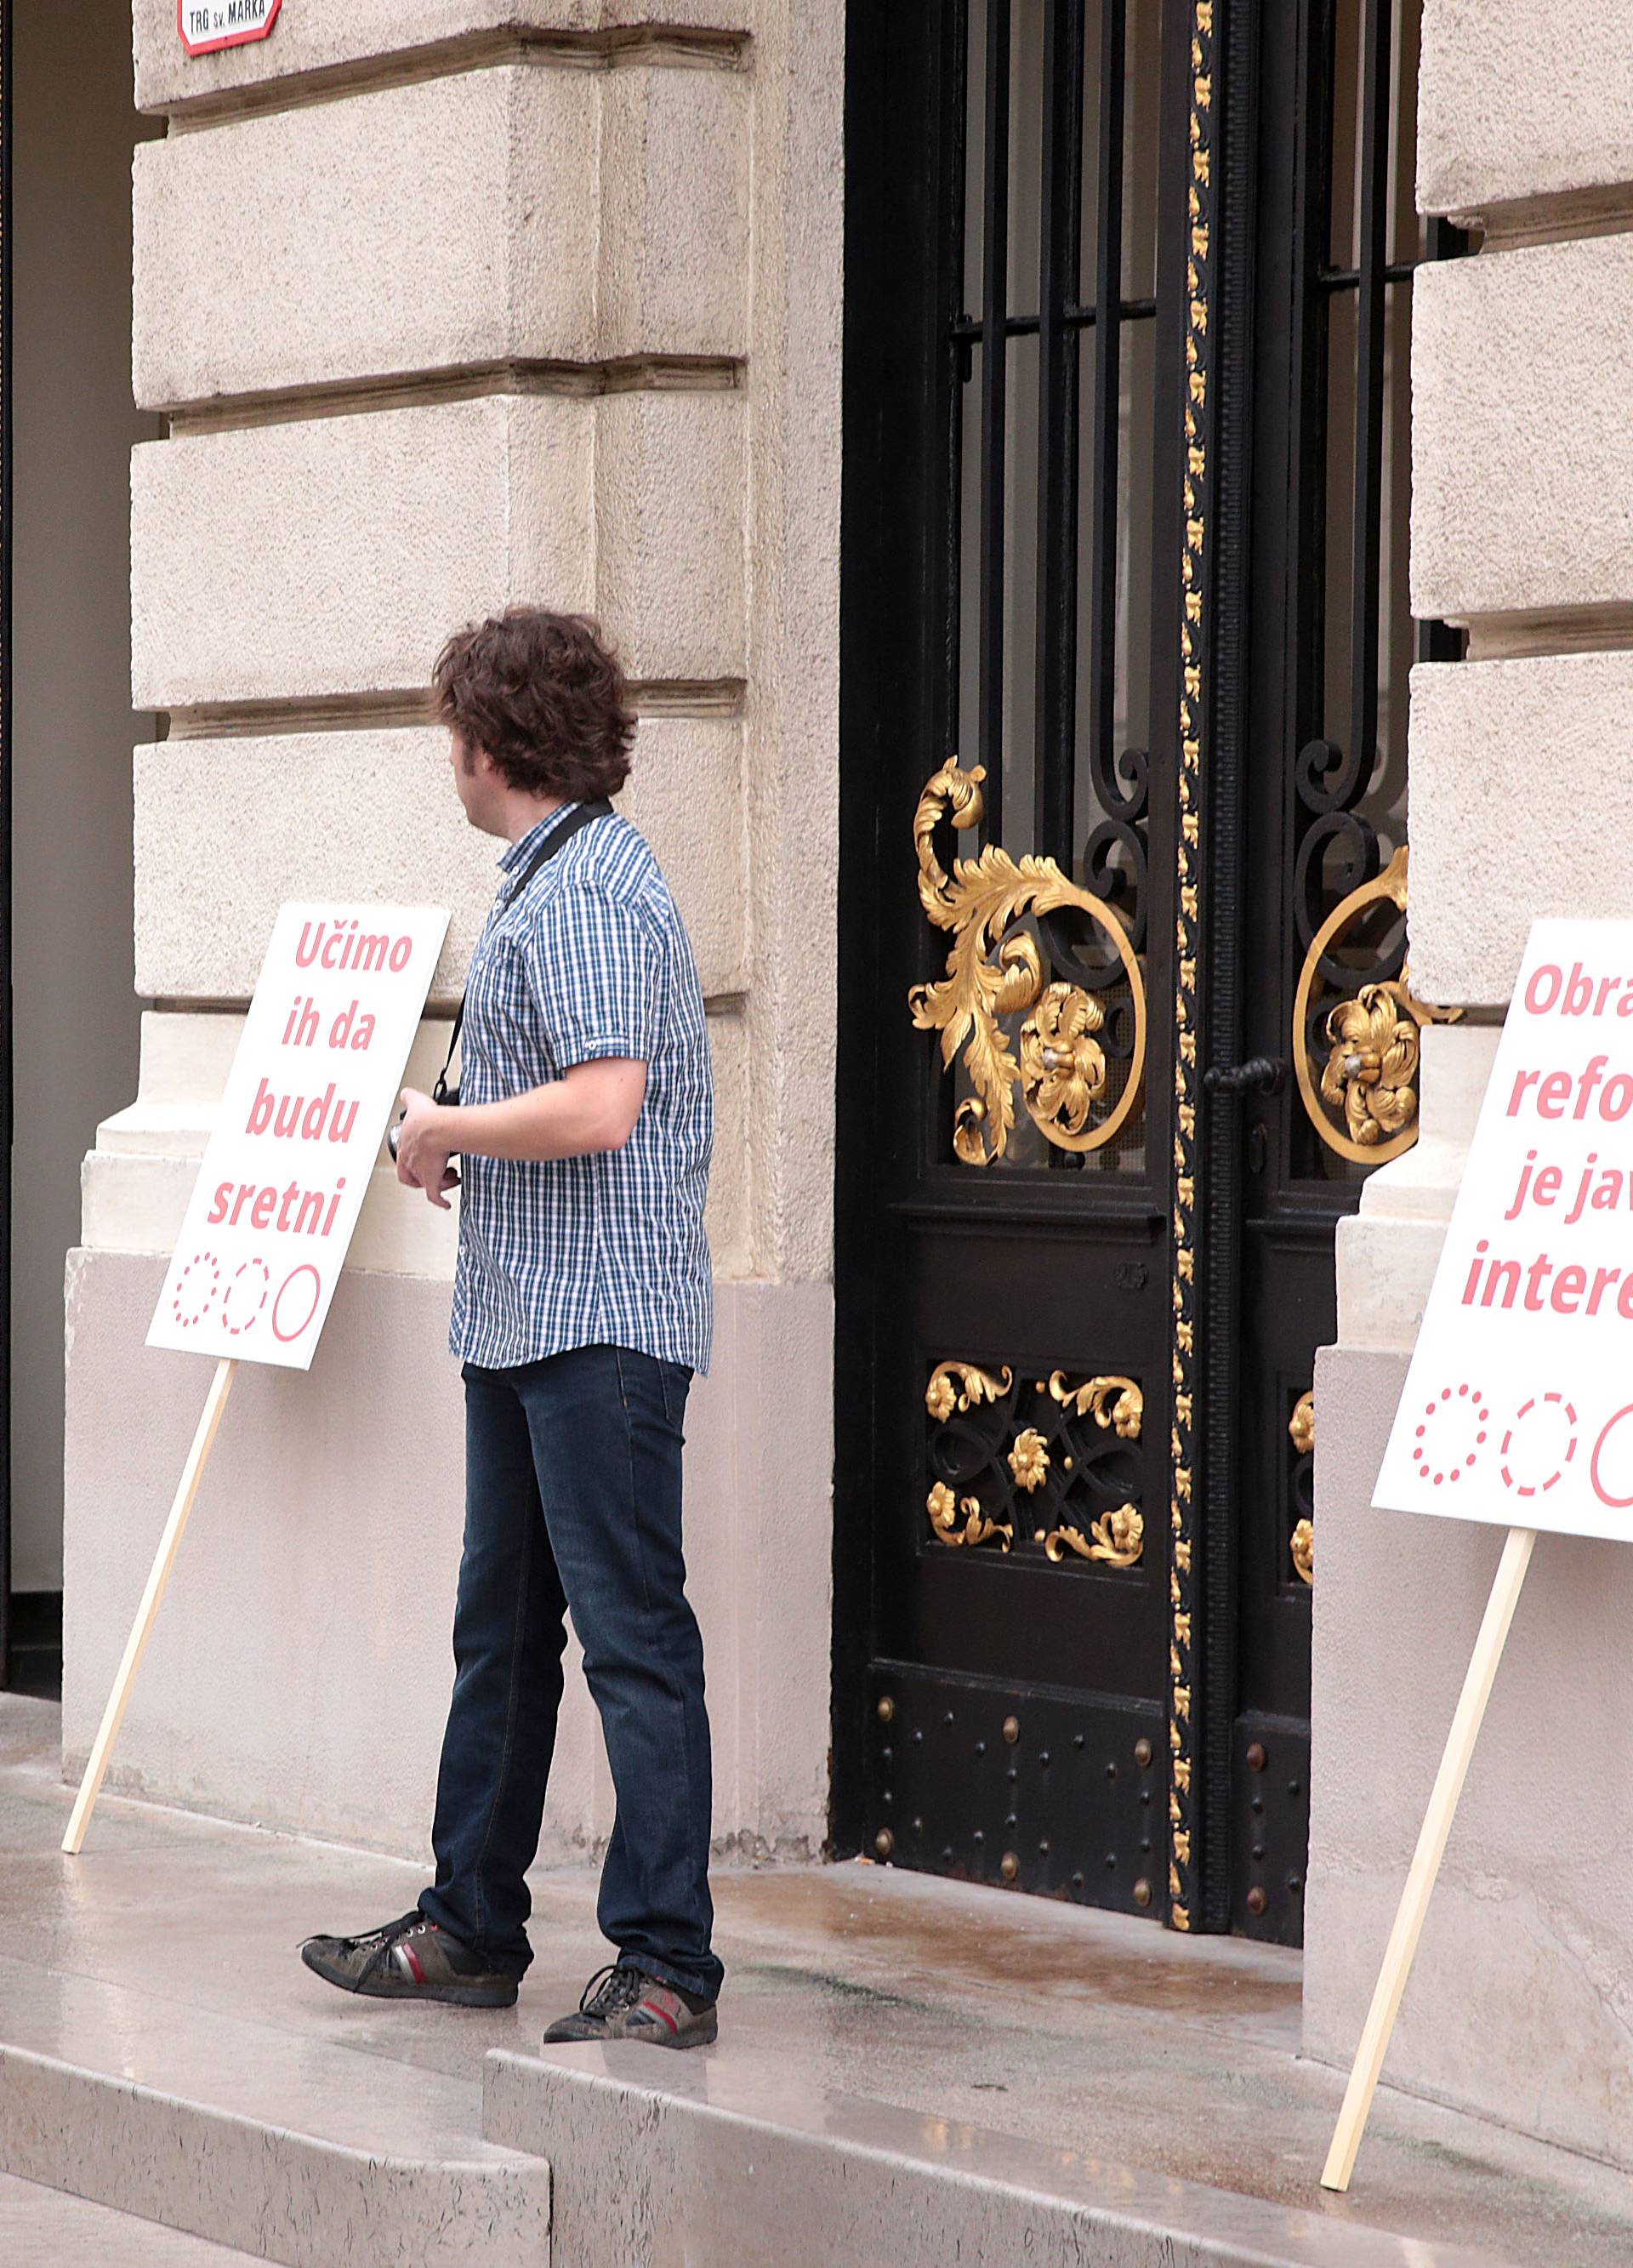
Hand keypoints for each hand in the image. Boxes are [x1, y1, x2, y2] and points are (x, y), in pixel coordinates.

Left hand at [395, 1087, 459, 1209]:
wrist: (436, 1128)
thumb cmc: (426, 1120)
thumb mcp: (415, 1104)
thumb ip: (410, 1099)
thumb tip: (406, 1093)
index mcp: (406, 1146)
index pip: (404, 1158)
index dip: (413, 1159)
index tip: (422, 1158)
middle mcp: (411, 1162)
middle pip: (413, 1175)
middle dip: (424, 1173)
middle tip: (437, 1169)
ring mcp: (421, 1173)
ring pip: (427, 1185)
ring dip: (439, 1182)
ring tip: (450, 1176)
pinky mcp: (432, 1181)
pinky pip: (435, 1196)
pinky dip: (440, 1202)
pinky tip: (446, 1203)